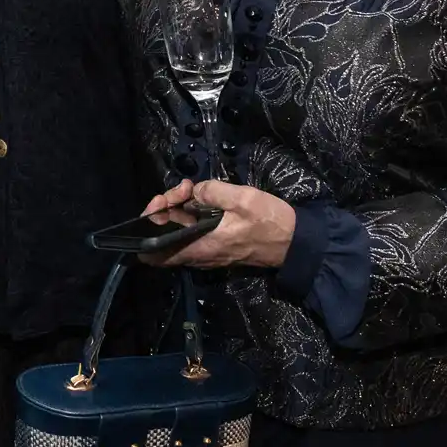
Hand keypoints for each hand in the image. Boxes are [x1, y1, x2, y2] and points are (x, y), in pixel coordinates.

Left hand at [140, 179, 295, 269]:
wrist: (296, 242)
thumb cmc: (270, 222)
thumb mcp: (243, 198)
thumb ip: (213, 191)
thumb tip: (194, 191)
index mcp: (200, 247)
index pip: (154, 252)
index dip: (150, 224)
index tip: (164, 200)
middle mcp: (198, 256)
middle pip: (164, 237)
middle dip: (166, 209)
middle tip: (184, 190)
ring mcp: (207, 254)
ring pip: (178, 235)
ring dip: (178, 211)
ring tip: (191, 191)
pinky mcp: (216, 249)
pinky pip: (191, 235)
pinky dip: (190, 218)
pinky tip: (202, 201)